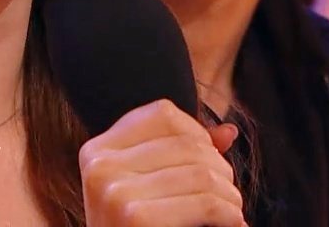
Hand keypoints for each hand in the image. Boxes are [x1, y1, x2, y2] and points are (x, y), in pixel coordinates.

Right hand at [80, 99, 245, 226]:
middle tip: (228, 194)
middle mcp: (99, 167)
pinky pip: (206, 201)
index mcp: (96, 151)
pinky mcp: (135, 217)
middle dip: (221, 168)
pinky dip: (230, 214)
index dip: (197, 132)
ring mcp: (114, 192)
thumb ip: (182, 156)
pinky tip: (232, 223)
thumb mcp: (147, 189)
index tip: (208, 162)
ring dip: (230, 194)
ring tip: (232, 210)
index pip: (163, 113)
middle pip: (187, 143)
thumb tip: (229, 131)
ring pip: (202, 172)